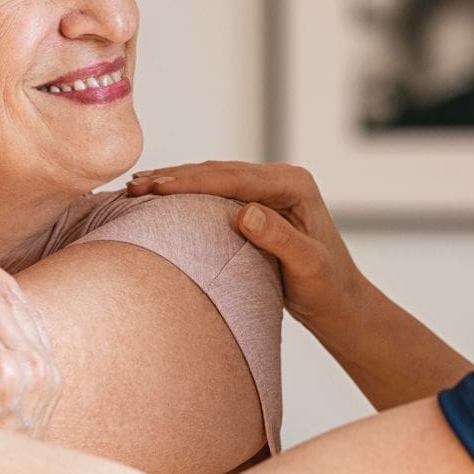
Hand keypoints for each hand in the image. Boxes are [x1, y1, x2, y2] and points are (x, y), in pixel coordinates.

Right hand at [126, 160, 365, 330]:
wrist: (339, 301)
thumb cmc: (328, 288)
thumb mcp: (308, 267)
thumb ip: (280, 239)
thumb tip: (245, 212)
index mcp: (294, 185)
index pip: (233, 178)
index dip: (192, 182)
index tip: (155, 187)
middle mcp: (281, 179)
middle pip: (218, 172)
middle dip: (174, 177)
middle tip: (134, 185)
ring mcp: (268, 189)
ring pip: (213, 177)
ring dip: (175, 181)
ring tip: (136, 186)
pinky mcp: (257, 203)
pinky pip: (216, 192)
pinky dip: (186, 193)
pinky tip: (160, 197)